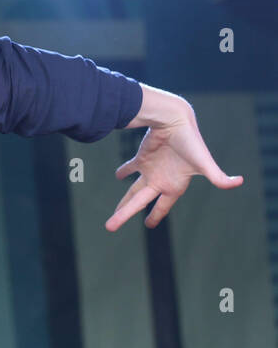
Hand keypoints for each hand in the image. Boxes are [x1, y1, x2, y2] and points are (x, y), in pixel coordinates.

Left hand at [105, 105, 242, 231]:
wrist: (176, 120)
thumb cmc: (191, 142)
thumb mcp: (203, 162)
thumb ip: (218, 176)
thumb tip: (238, 182)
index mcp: (173, 186)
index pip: (161, 206)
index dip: (155, 216)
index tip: (148, 225)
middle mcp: (161, 180)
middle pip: (139, 202)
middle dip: (124, 214)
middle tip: (110, 227)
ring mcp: (151, 169)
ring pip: (132, 189)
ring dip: (123, 200)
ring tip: (115, 211)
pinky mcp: (142, 157)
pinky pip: (130, 167)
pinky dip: (124, 171)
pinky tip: (118, 175)